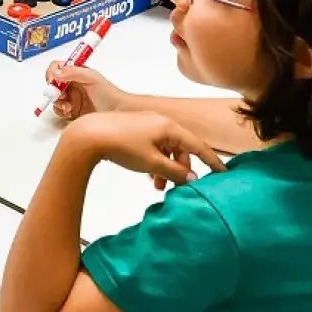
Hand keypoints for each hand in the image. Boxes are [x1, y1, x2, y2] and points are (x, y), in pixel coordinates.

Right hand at [44, 62, 125, 118]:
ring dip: (58, 102)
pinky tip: (70, 112)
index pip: (57, 68)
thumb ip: (74, 72)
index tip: (53, 82)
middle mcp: (71, 84)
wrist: (118, 112)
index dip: (52, 74)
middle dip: (54, 91)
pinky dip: (61, 111)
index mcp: (76, 72)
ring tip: (68, 107)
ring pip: (54, 98)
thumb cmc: (109, 94)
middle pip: (52, 84)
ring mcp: (71, 97)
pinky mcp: (71, 110)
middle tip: (62, 96)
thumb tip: (56, 73)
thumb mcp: (92, 78)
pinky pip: (59, 110)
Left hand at [62, 111, 226, 190]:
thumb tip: (192, 179)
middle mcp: (160, 121)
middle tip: (176, 189)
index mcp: (170, 127)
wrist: (88, 135)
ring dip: (165, 168)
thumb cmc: (123, 147)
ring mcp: (145, 123)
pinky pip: (152, 145)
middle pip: (181, 148)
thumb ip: (174, 172)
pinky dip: (154, 161)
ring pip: (165, 148)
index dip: (212, 160)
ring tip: (158, 186)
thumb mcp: (152, 163)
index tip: (223, 173)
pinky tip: (147, 175)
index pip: (198, 145)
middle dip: (181, 170)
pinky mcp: (132, 128)